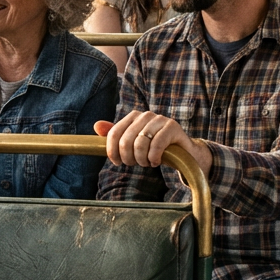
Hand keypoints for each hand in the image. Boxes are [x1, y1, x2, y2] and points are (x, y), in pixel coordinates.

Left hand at [94, 112, 211, 176]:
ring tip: (147, 162)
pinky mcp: (172, 127)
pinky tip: (157, 161)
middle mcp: (146, 115)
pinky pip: (156, 146)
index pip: (114, 133)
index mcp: (134, 116)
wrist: (183, 152)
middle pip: (125, 141)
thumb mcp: (134, 143)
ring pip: (140, 144)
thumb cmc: (155, 148)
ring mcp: (160, 119)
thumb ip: (117, 135)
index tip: (117, 162)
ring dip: (142, 160)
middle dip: (128, 158)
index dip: (112, 151)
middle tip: (136, 164)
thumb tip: (96, 126)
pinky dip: (154, 158)